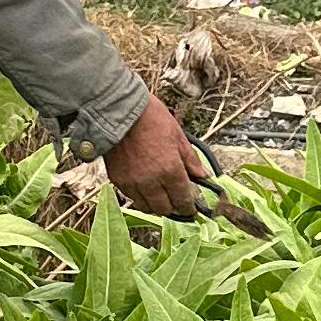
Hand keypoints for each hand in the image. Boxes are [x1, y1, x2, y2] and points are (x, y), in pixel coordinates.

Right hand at [101, 91, 217, 217]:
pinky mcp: (117, 180)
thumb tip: (202, 175)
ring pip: (146, 207)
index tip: (191, 209)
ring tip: (161, 196)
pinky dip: (140, 197)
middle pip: (165, 209)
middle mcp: (151, 181)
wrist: (118, 111)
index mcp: (170, 170)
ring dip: (155, 205)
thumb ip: (190, 159)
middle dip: (173, 208)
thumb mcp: (178, 135)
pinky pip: (131, 197)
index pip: (183, 200)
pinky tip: (145, 187)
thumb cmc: (150, 118)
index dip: (189, 208)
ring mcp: (132, 183)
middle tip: (177, 201)